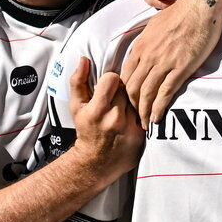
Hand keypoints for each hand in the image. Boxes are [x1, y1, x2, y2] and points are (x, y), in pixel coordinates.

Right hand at [69, 59, 145, 182]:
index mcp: (97, 110)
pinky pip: (145, 113)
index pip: (113, 79)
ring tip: (125, 107)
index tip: (108, 88)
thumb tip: (84, 59)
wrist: (96, 162)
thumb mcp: (76, 107)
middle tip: (117, 98)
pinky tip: (134, 116)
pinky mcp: (141, 135)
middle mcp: (114, 118)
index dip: (111, 80)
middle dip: (123, 90)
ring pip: (138, 99)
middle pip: (128, 87)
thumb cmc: (86, 131)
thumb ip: (78, 81)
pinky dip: (141, 112)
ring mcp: (129, 127)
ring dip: (133, 100)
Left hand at [121, 0, 221, 127]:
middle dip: (132, 106)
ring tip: (145, 124)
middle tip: (135, 119)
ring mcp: (163, 62)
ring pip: (146, 93)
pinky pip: (165, 92)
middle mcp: (148, 56)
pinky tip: (157, 118)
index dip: (125, 92)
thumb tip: (146, 52)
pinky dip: (158, 107)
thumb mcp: (155, 26)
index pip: (126, 75)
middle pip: (133, 88)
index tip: (128, 103)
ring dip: (143, 111)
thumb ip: (148, 42)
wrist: (200, 6)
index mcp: (140, 46)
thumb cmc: (181, 13)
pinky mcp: (180, 68)